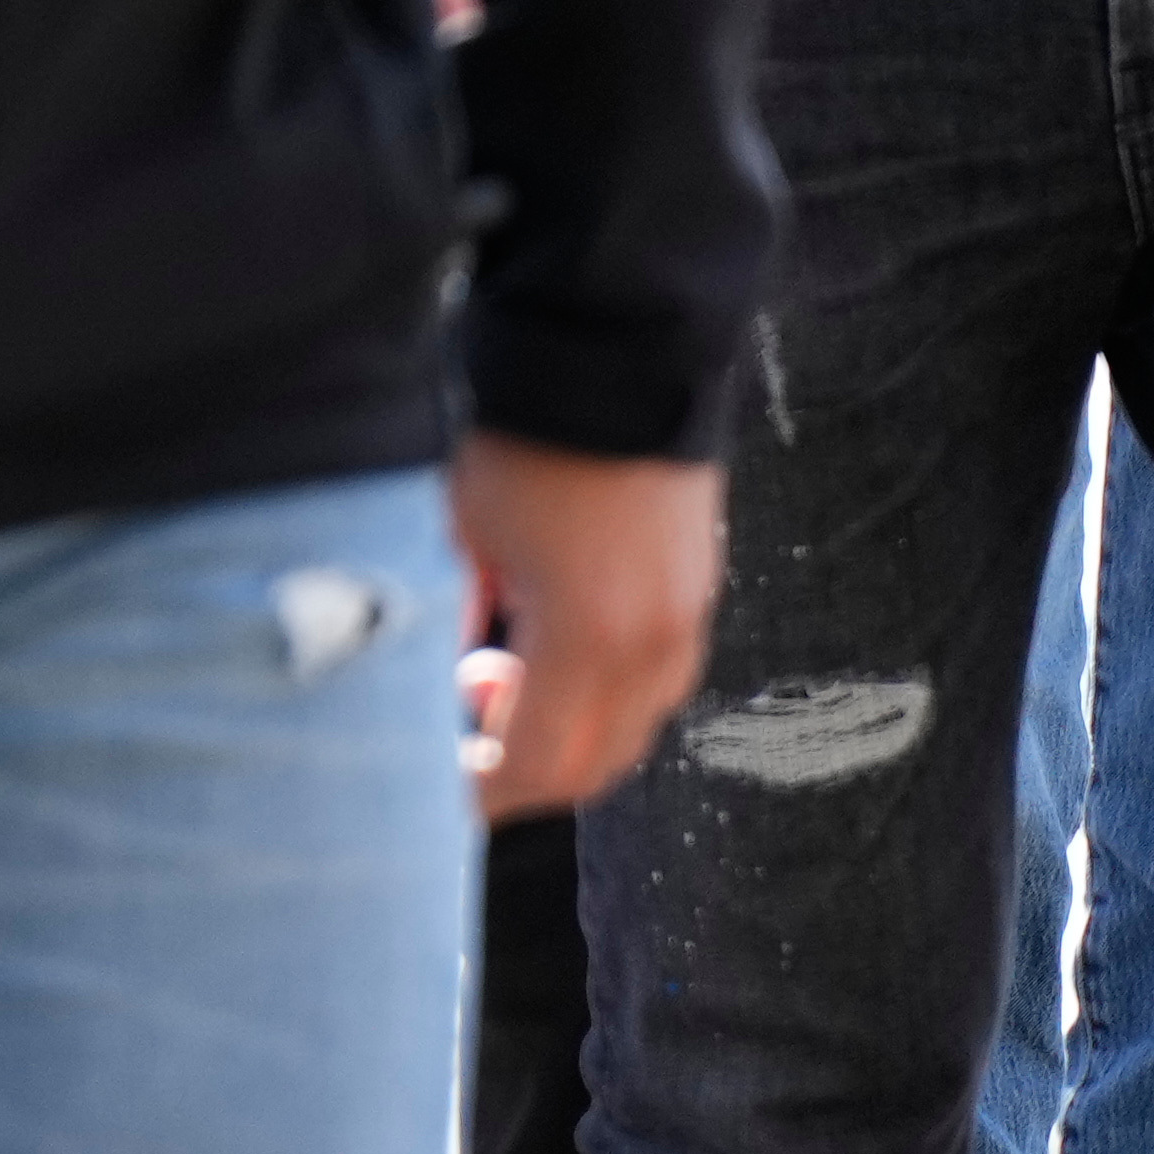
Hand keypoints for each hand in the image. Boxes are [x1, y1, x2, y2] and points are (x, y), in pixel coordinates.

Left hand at [456, 429, 723, 816]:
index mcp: (587, 639)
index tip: (452, 799)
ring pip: (635, 724)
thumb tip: (468, 675)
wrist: (616, 354)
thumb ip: (470, 620)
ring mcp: (688, 620)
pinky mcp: (701, 591)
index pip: (540, 763)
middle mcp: (653, 646)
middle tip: (475, 757)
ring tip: (508, 689)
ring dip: (576, 731)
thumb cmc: (525, 442)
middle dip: (535, 774)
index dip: (492, 793)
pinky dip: (608, 691)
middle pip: (600, 763)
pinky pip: (656, 678)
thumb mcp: (469, 537)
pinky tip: (556, 651)